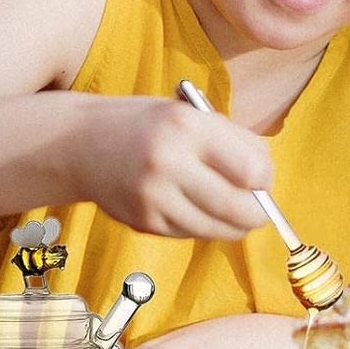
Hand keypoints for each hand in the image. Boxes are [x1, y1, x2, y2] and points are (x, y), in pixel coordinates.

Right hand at [66, 97, 273, 240]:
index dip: (265, 179)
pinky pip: (191, 234)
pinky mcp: (144, 223)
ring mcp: (154, 198)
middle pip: (239, 209)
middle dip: (258, 213)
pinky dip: (202, 225)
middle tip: (258, 207)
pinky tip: (191, 206)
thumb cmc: (149, 126)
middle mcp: (168, 163)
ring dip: (232, 224)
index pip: (251, 170)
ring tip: (228, 208)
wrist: (82, 144)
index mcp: (187, 127)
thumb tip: (267, 180)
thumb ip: (233, 142)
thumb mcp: (191, 115)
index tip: (262, 178)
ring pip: (217, 229)